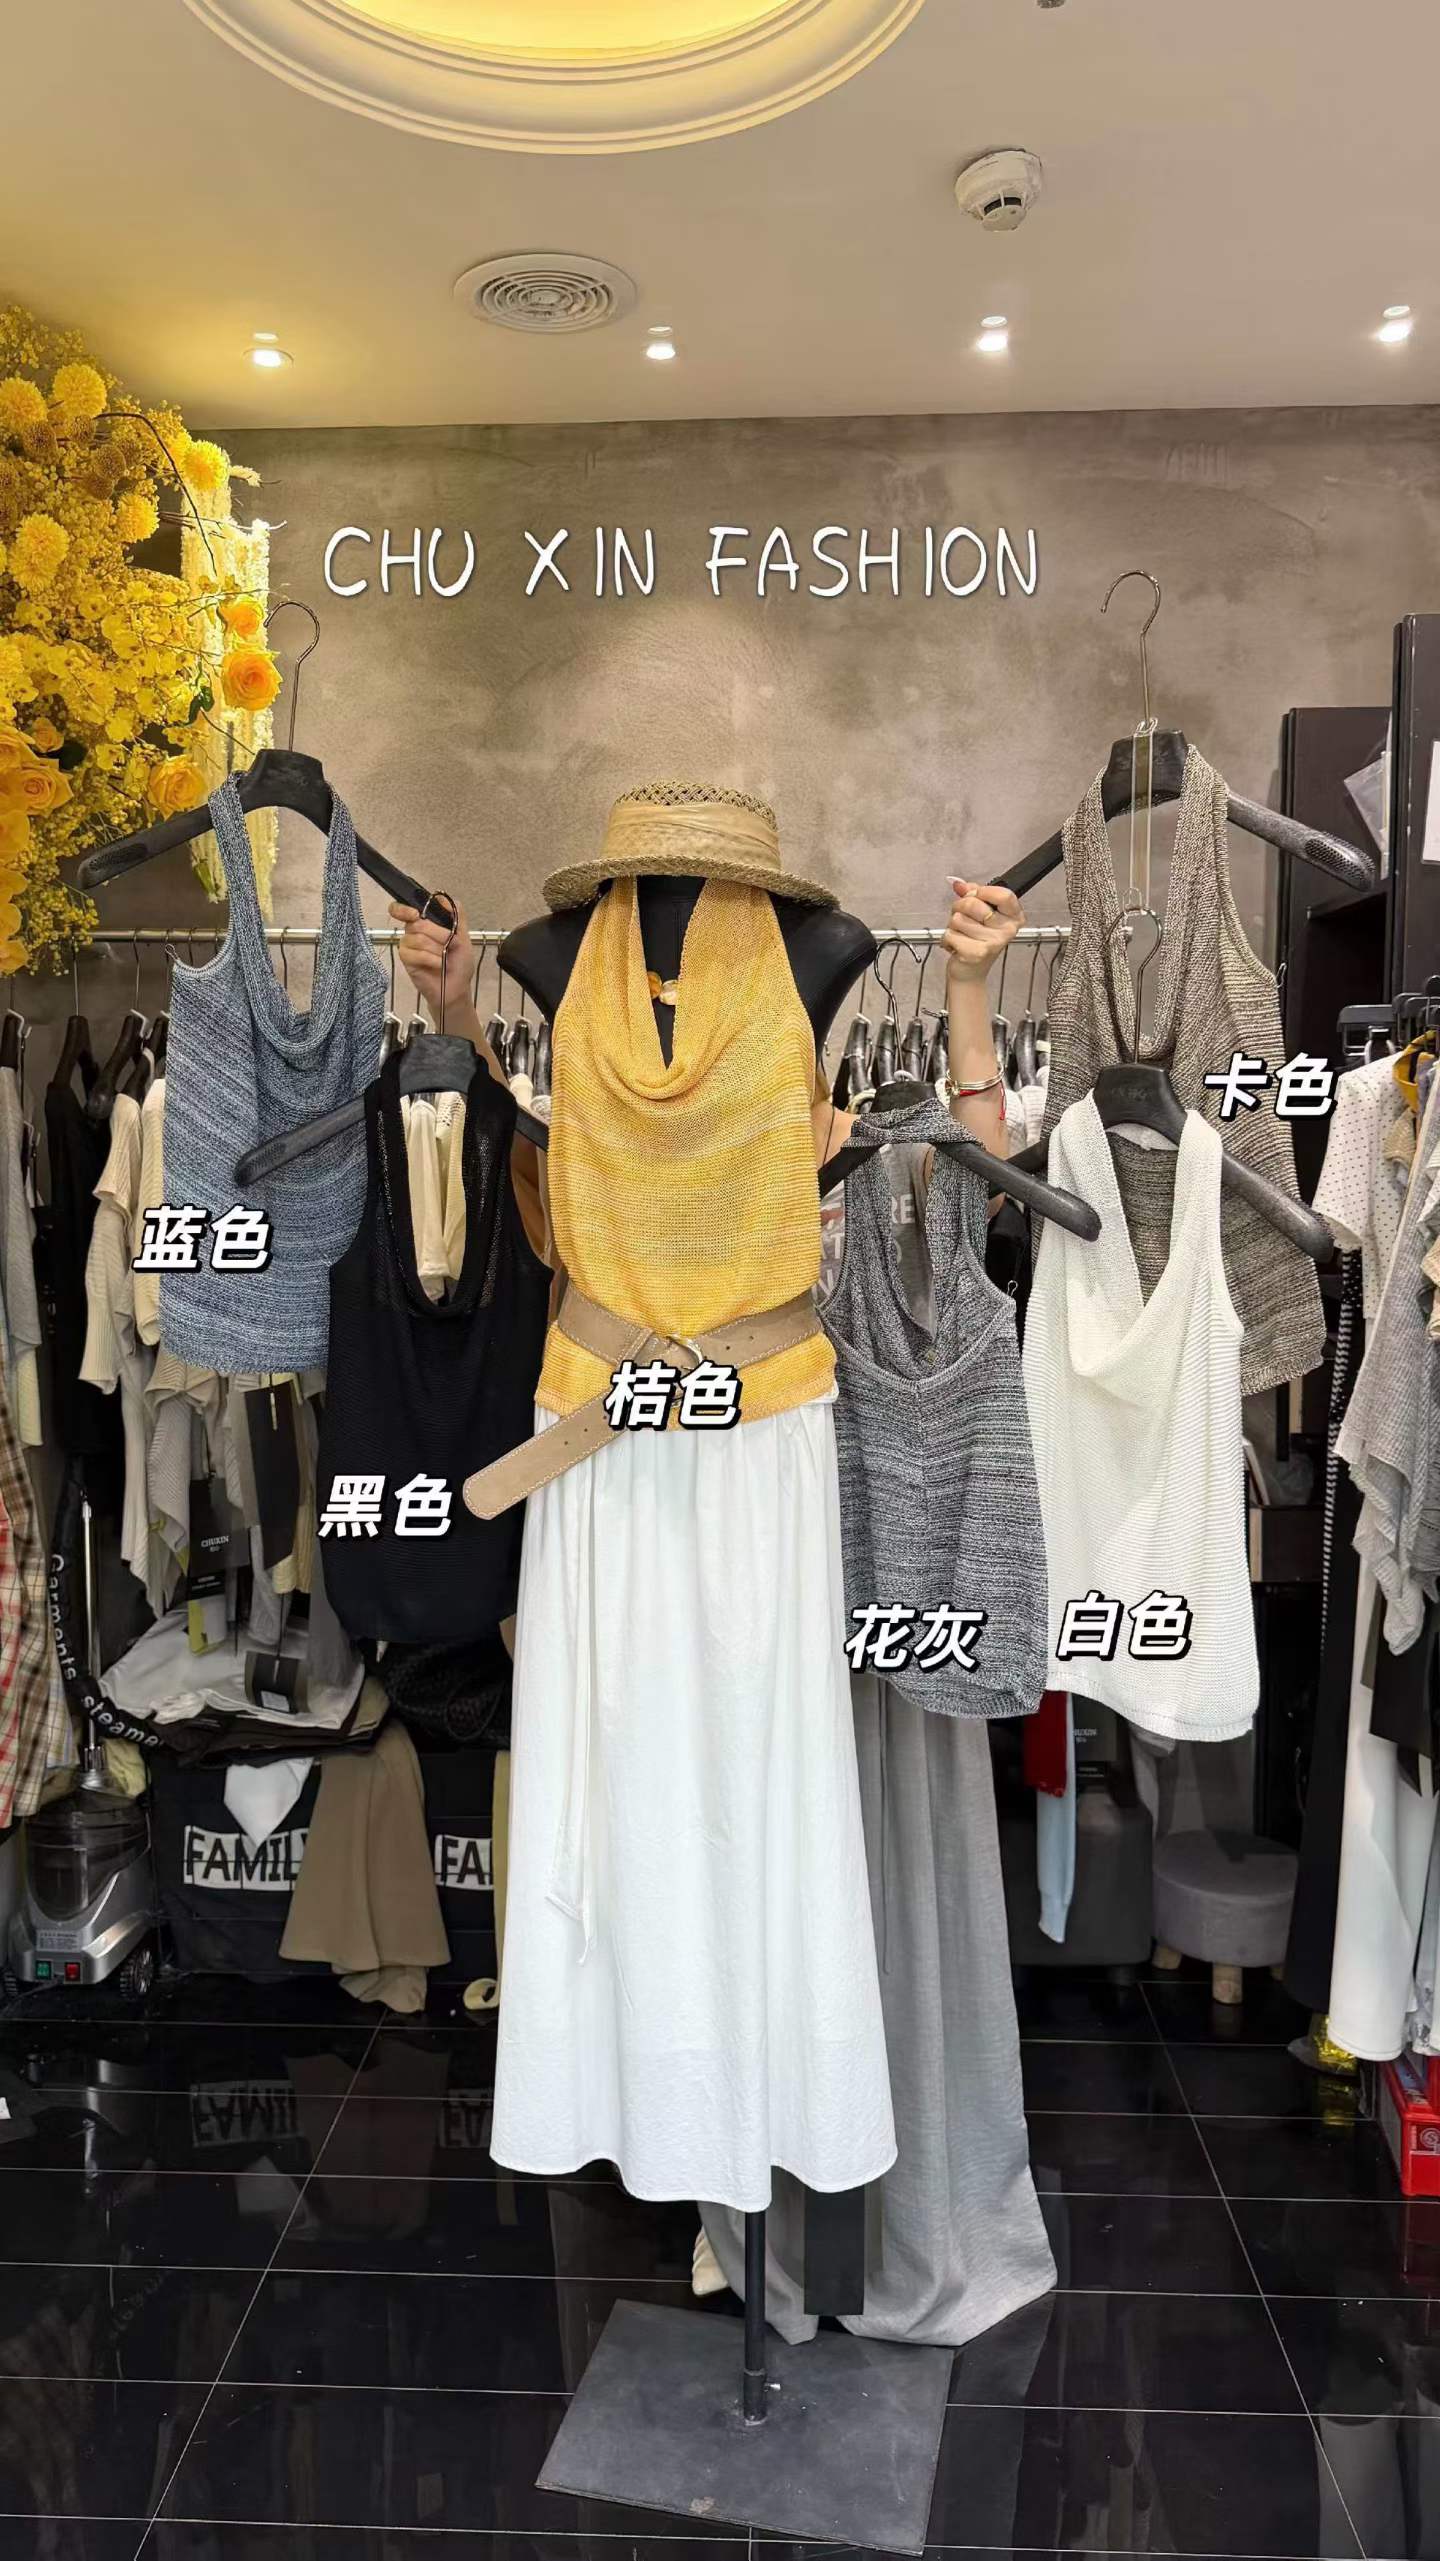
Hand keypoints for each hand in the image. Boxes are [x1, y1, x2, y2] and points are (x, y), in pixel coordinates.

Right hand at [390, 896, 471, 1023]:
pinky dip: (431, 959)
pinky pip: (415, 953)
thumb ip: (457, 915)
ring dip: (437, 949)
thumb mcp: (464, 936)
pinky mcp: (406, 960)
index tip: (415, 914)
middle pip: (417, 923)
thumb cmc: (459, 963)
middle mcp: (412, 932)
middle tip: (449, 945)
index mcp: (424, 922)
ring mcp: (407, 946)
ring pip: (418, 938)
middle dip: (438, 934)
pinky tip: (438, 965)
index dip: (403, 909)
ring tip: (444, 958)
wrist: (457, 987)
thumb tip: (444, 898)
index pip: (402, 909)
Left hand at [942, 878, 1023, 986]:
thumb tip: (959, 884)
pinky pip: (950, 933)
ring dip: (953, 925)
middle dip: (960, 907)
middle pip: (974, 903)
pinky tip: (957, 945)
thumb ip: (971, 893)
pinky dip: (947, 938)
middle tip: (963, 918)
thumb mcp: (979, 912)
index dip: (983, 891)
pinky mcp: (976, 953)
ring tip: (961, 933)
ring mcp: (993, 943)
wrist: (970, 971)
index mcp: (1013, 917)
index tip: (975, 893)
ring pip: (958, 918)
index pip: (1004, 894)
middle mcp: (1007, 930)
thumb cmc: (976, 940)